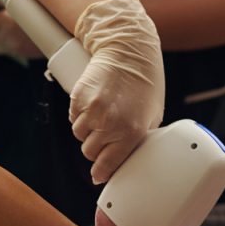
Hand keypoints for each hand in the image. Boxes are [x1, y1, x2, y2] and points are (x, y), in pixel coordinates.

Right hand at [69, 0, 164, 184]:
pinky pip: (73, 118)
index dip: (101, 172)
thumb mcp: (152, 116)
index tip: (99, 175)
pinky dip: (80, 115)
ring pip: (79, 135)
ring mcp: (92, 110)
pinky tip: (93, 104)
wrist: (129, 50)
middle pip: (90, 152)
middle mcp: (110, 124)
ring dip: (88, 131)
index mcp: (132, 132)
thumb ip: (139, 140)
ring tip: (101, 116)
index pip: (107, 165)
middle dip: (96, 148)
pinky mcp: (78, 97)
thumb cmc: (145, 83)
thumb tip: (125, 161)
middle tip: (105, 136)